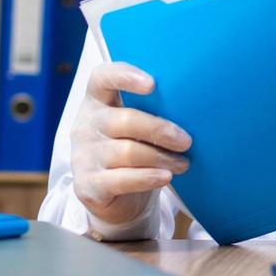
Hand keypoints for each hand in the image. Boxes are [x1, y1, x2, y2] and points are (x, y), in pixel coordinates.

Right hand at [71, 62, 191, 229]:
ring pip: (128, 151)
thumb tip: (192, 106)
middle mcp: (86, 125)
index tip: (152, 84)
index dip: (124, 76)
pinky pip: (121, 179)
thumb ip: (154, 110)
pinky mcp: (87, 185)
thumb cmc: (136, 149)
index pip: (102, 78)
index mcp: (97, 101)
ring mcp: (83, 155)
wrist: (119, 199)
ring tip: (183, 164)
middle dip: (160, 130)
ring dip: (162, 157)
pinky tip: (165, 177)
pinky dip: (147, 177)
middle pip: (125, 120)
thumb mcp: (140, 126)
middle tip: (186, 141)